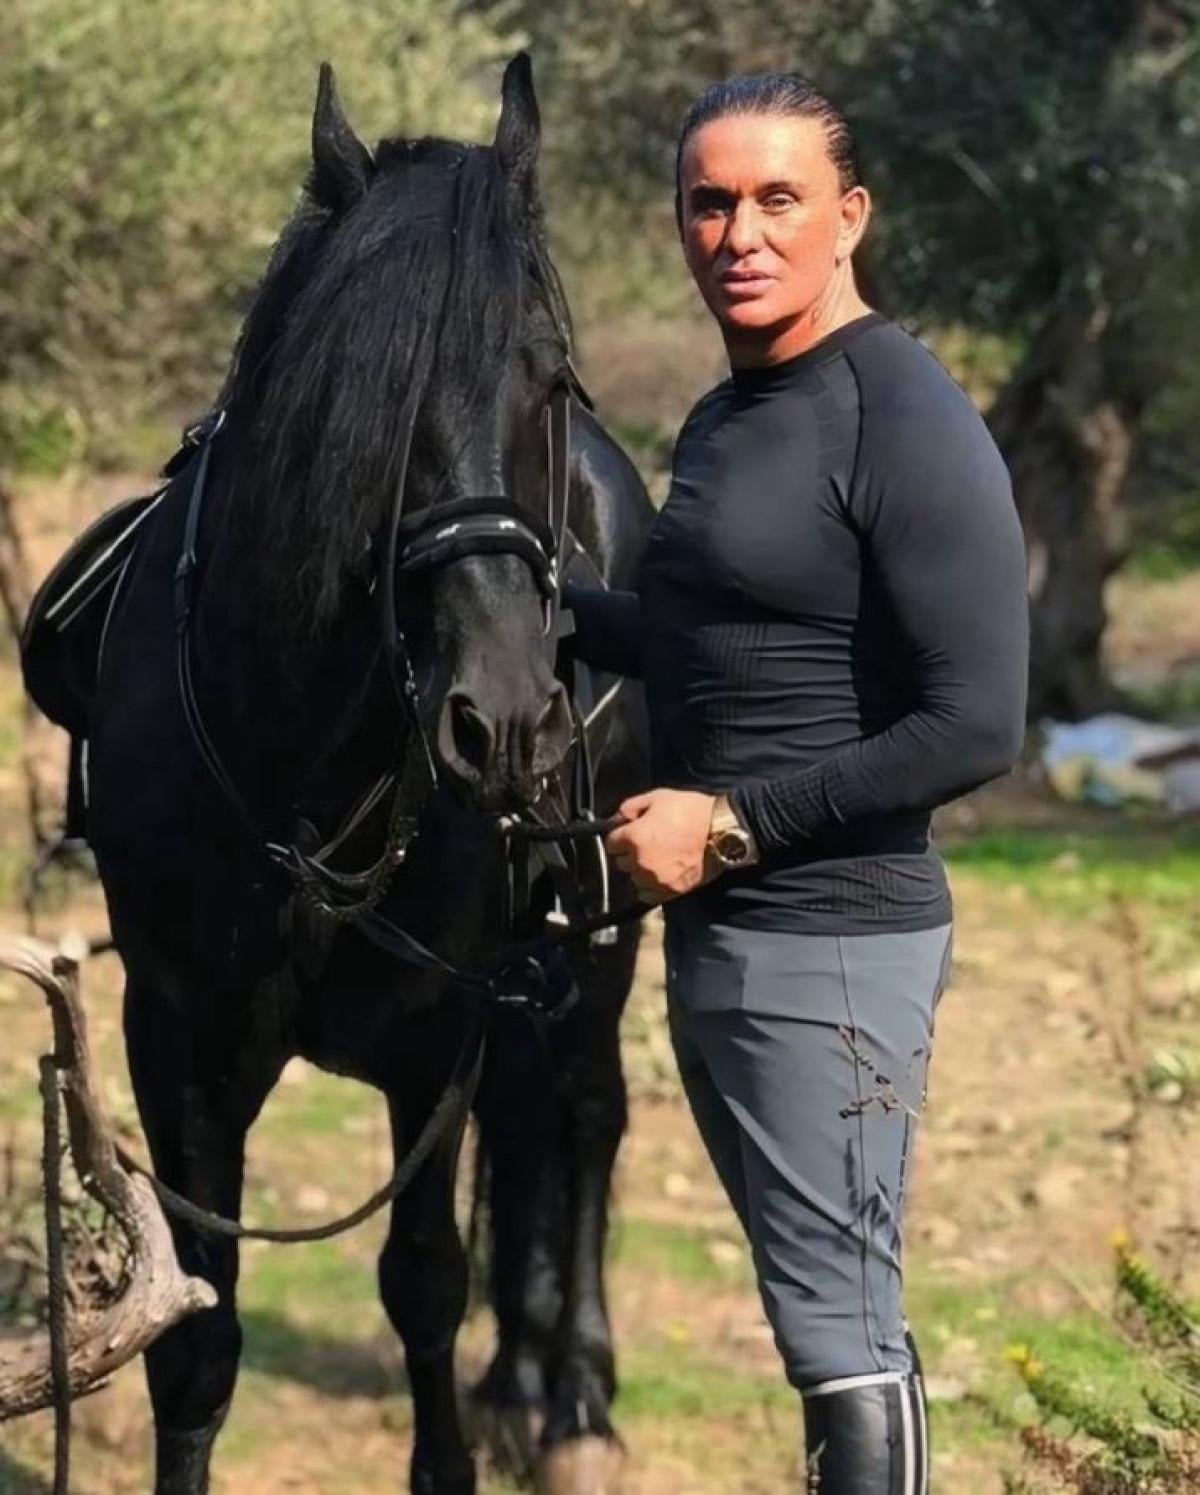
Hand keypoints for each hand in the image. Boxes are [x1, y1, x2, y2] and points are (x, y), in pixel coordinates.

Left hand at [604, 788, 716, 902]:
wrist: (722, 832)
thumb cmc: (692, 812)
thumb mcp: (658, 797)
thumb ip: (630, 807)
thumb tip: (616, 818)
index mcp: (634, 837)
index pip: (610, 843)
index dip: (620, 836)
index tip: (629, 833)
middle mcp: (640, 861)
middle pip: (621, 862)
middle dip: (630, 852)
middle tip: (648, 842)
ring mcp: (654, 879)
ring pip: (633, 878)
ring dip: (640, 870)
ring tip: (658, 858)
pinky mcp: (669, 891)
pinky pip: (646, 895)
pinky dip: (649, 886)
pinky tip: (660, 873)